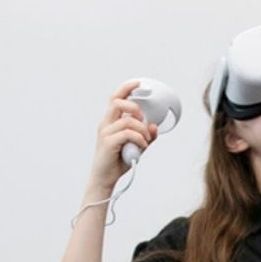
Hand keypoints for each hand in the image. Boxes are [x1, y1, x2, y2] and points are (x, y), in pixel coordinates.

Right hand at [86, 80, 157, 196]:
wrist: (104, 178)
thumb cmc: (117, 161)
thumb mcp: (136, 147)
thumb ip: (146, 136)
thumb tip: (155, 126)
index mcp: (110, 122)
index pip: (115, 98)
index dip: (126, 88)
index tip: (138, 83)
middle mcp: (106, 124)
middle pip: (117, 102)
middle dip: (134, 106)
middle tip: (144, 118)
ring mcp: (105, 132)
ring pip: (127, 121)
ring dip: (142, 129)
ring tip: (146, 140)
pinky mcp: (107, 142)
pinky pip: (128, 134)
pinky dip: (139, 138)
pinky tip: (142, 146)